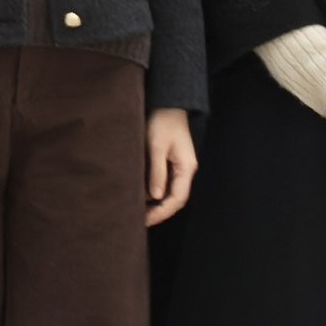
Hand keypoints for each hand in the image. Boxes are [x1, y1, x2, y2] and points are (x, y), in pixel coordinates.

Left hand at [143, 106, 196, 226]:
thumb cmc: (162, 122)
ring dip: (156, 204)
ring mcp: (179, 168)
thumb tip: (155, 196)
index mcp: (186, 168)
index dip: (163, 212)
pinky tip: (141, 197)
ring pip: (170, 193)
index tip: (146, 220)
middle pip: (175, 199)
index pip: (178, 198)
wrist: (167, 104)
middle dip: (159, 212)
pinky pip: (165, 184)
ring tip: (138, 212)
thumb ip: (157, 171)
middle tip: (140, 221)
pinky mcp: (171, 164)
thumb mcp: (157, 146)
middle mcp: (185, 171)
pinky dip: (154, 193)